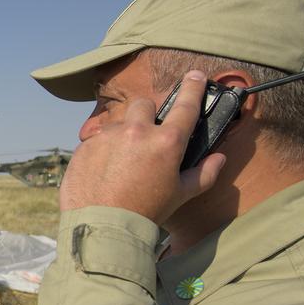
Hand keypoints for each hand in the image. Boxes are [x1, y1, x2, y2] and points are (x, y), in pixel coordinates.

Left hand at [59, 71, 226, 224]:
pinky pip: (96, 140)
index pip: (185, 105)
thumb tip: (219, 159)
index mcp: (166, 142)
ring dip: (122, 135)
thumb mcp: (181, 195)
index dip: (192, 88)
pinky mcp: (85, 146)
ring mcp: (107, 136)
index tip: (194, 76)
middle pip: (143, 104)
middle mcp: (136, 131)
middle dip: (147, 115)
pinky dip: (102, 151)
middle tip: (147, 136)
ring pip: (117, 123)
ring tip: (122, 163)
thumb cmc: (145, 213)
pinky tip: (104, 172)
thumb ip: (203, 174)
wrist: (102, 228)